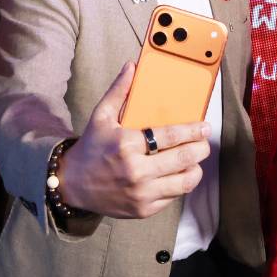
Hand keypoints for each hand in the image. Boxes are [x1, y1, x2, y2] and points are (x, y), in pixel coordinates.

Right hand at [55, 62, 210, 218]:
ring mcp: (141, 193)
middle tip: (204, 142)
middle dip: (201, 149)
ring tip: (195, 160)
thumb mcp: (100, 116)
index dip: (193, 130)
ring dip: (195, 169)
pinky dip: (180, 185)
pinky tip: (179, 175)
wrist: (72, 184)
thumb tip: (132, 66)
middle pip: (183, 158)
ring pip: (184, 182)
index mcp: (127, 144)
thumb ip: (119, 91)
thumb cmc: (91, 148)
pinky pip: (173, 197)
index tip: (204, 126)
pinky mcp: (143, 210)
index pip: (171, 135)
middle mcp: (136, 170)